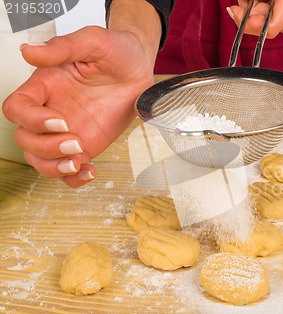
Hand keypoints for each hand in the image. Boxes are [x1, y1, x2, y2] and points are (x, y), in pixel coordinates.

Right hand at [2, 25, 155, 186]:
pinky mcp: (86, 145)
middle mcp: (52, 110)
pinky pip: (69, 169)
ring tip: (79, 163)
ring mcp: (68, 131)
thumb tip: (29, 51)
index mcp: (46, 85)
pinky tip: (89, 172)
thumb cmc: (117, 51)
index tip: (59, 121)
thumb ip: (63, 47)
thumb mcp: (94, 41)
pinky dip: (74, 179)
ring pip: (42, 159)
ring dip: (55, 167)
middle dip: (46, 147)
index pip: (17, 108)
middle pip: (25, 139)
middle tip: (76, 142)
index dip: (32, 119)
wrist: (140, 69)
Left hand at [227, 0, 282, 37]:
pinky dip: (269, 14)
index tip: (234, 10)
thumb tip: (239, 9)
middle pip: (261, 25)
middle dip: (249, 11)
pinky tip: (274, 3)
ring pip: (266, 25)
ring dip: (259, 12)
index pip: (268, 29)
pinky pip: (275, 24)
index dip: (246, 21)